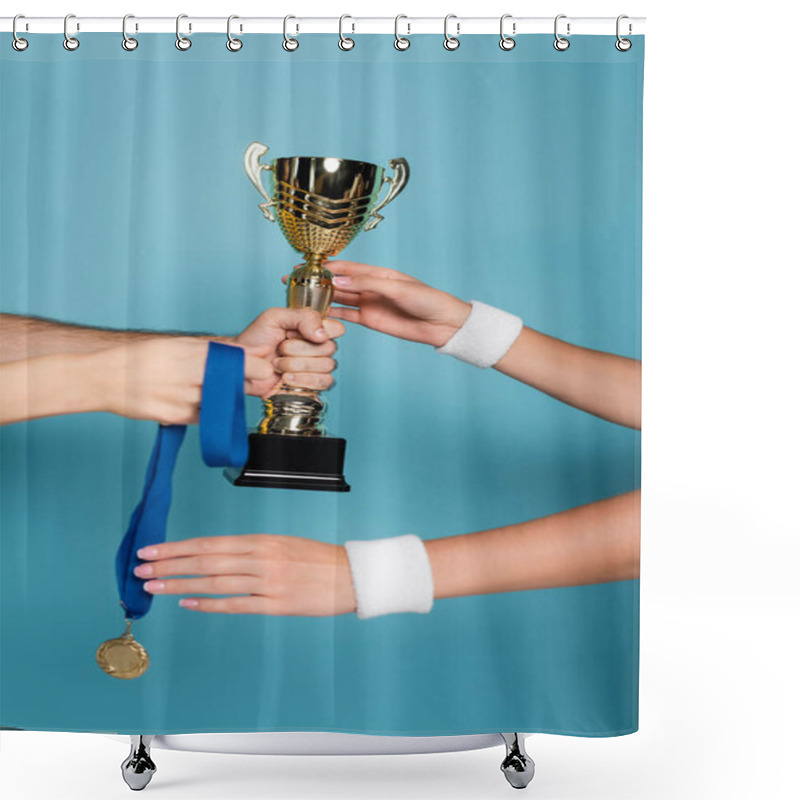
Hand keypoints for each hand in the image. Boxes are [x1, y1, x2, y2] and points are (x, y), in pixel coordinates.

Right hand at [97, 337, 271, 424]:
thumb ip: (210, 351)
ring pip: (219, 404)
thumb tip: (239, 354)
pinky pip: (202, 417)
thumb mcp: (179, 345)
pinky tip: (188, 402)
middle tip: (238, 384)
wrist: (108, 377)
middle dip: (241, 387)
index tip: (262, 372)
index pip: (243, 364)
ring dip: (219, 401)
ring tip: (201, 391)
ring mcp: (185, 399)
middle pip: (235, 387)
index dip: (257, 370)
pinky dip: (202, 412)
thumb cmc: (144, 358)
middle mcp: (194, 377)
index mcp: (196, 354)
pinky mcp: (176, 417)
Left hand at [134, 534, 356, 616]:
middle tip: (140, 568)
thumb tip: (216, 558)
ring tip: (154, 586)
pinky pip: (236, 605)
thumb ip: (251, 550)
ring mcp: (268, 583)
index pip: (210, 543)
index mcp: (261, 541)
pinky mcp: (276, 605)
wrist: (352, 575)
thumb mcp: (283, 544)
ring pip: (214, 583)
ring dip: (180, 585)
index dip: (177, 548)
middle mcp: (261, 559)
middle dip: (169, 565)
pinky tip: (188, 604)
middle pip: (205, 562)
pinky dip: (209, 605)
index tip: (151, 549)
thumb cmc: (318, 558)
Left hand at [231, 308, 344, 396]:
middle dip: (299, 350)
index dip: (320, 331)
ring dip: (297, 366)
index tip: (295, 333)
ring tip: (278, 364)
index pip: (336, 329)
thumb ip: (302, 317)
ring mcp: (317, 367)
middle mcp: (318, 347)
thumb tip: (322, 333)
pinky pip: (324, 382)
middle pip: (330, 349)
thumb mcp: (275, 317)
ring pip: (327, 366)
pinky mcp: (312, 385)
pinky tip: (287, 378)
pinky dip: (303, 380)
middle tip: (280, 349)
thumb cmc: (256, 339)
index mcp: (313, 328)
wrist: (243, 364)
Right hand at [283, 261, 469, 347]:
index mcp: (378, 273)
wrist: (442, 324)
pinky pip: (346, 316)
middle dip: (316, 281)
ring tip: (299, 297)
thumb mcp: (396, 287)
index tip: (304, 266)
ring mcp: (369, 303)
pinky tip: (315, 314)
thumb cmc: (426, 299)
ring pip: (339, 299)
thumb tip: (337, 282)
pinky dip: (331, 315)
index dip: (325, 266)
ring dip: (320, 297)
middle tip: (292, 282)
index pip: (345, 267)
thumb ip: (366, 284)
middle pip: (338, 282)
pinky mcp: (370, 320)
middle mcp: (370, 286)